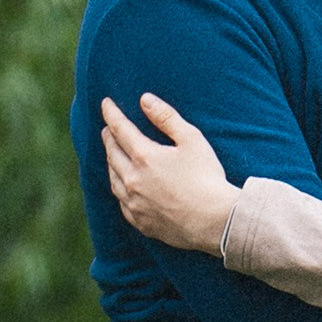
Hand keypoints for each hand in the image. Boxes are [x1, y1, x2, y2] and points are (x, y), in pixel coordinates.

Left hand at [101, 93, 239, 254]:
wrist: (215, 222)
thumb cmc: (207, 178)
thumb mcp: (192, 140)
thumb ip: (166, 117)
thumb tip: (145, 99)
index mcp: (144, 156)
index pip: (120, 129)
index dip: (111, 114)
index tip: (106, 104)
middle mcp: (133, 180)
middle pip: (112, 154)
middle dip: (109, 138)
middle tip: (108, 129)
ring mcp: (134, 203)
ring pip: (113, 179)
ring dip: (111, 163)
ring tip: (113, 156)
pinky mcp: (141, 222)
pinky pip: (122, 203)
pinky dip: (120, 189)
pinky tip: (123, 188)